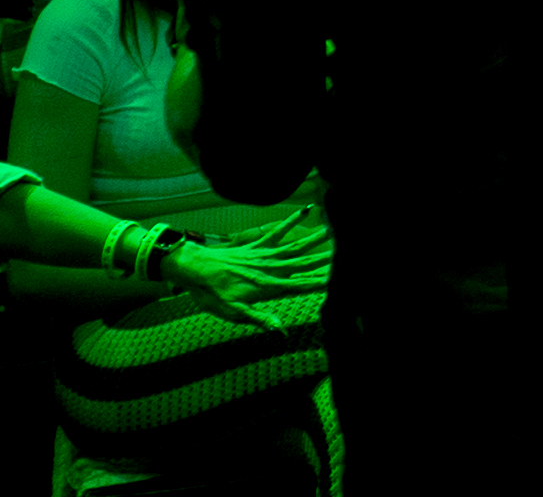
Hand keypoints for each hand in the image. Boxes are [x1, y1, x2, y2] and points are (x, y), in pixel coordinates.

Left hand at [156, 224, 329, 327]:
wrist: (194, 269)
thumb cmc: (213, 293)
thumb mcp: (234, 313)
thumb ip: (260, 320)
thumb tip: (282, 333)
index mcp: (269, 287)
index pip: (303, 286)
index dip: (323, 283)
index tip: (342, 279)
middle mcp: (272, 269)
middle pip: (306, 264)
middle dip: (328, 259)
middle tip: (348, 251)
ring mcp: (265, 255)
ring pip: (297, 247)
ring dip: (317, 239)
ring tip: (336, 230)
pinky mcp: (256, 246)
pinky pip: (277, 232)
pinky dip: (292, 220)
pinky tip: (305, 209)